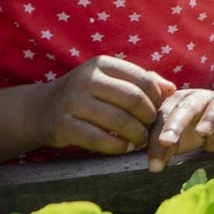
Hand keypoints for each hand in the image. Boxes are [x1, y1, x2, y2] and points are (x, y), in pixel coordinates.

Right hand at [33, 56, 176, 154]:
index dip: (158, 99)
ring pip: (119, 121)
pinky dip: (118, 147)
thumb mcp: (110, 80)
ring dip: (137, 136)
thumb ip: (141, 81)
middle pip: (134, 100)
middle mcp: (86, 79)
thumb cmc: (86, 95)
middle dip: (149, 119)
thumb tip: (171, 89)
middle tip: (152, 129)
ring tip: (140, 141)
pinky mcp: (64, 125)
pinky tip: (124, 148)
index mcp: (101, 64)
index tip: (159, 112)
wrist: (42, 109)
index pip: (143, 80)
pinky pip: (100, 140)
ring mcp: (73, 102)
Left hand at [146, 89, 213, 171]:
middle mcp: (200, 99)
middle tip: (166, 142)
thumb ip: (164, 147)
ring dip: (210, 117)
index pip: (163, 117)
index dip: (156, 137)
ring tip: (203, 133)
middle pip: (186, 107)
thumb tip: (153, 165)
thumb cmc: (196, 127)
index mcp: (178, 101)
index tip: (153, 162)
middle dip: (175, 124)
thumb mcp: (179, 137)